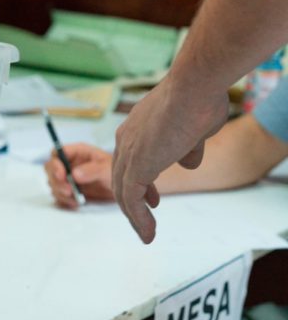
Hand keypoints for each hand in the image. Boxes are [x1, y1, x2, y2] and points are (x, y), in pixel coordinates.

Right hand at [44, 143, 113, 208]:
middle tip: (68, 190)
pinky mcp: (69, 190)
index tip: (62, 175)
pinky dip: (64, 200)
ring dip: (60, 192)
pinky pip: (59, 195)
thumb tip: (74, 174)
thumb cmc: (115, 172)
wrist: (122, 188)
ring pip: (53, 183)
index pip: (57, 153)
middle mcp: (69, 164)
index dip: (55, 163)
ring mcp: (67, 177)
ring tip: (75, 197)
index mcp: (77, 153)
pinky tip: (76, 202)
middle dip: (56, 180)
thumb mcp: (107, 168)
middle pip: (50, 168)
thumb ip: (92, 170)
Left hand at [111, 77, 228, 242]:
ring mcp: (128, 153)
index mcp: (135, 128)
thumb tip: (188, 163)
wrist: (195, 86)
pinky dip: (138, 219)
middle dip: (132, 200)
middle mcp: (125, 140)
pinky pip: (131, 201)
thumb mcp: (195, 128)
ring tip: (146, 233)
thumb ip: (189, 147)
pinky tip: (148, 233)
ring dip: (135, 216)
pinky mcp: (135, 167)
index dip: (139, 182)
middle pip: (120, 178)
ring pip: (123, 193)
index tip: (151, 198)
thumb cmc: (199, 99)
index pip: (129, 161)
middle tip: (144, 217)